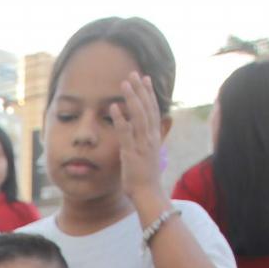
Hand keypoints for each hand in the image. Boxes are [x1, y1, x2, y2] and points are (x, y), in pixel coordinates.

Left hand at [107, 74, 166, 202]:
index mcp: (154, 137)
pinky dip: (120, 118)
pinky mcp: (131, 152)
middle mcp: (150, 137)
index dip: (149, 94)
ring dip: (131, 98)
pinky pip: (125, 132)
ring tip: (124, 83)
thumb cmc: (146, 177)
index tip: (145, 79)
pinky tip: (114, 106)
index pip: (152, 110)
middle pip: (146, 108)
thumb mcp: (149, 154)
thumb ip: (147, 141)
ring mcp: (141, 144)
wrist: (148, 193)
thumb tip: (146, 132)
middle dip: (140, 90)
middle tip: (133, 74)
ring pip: (138, 116)